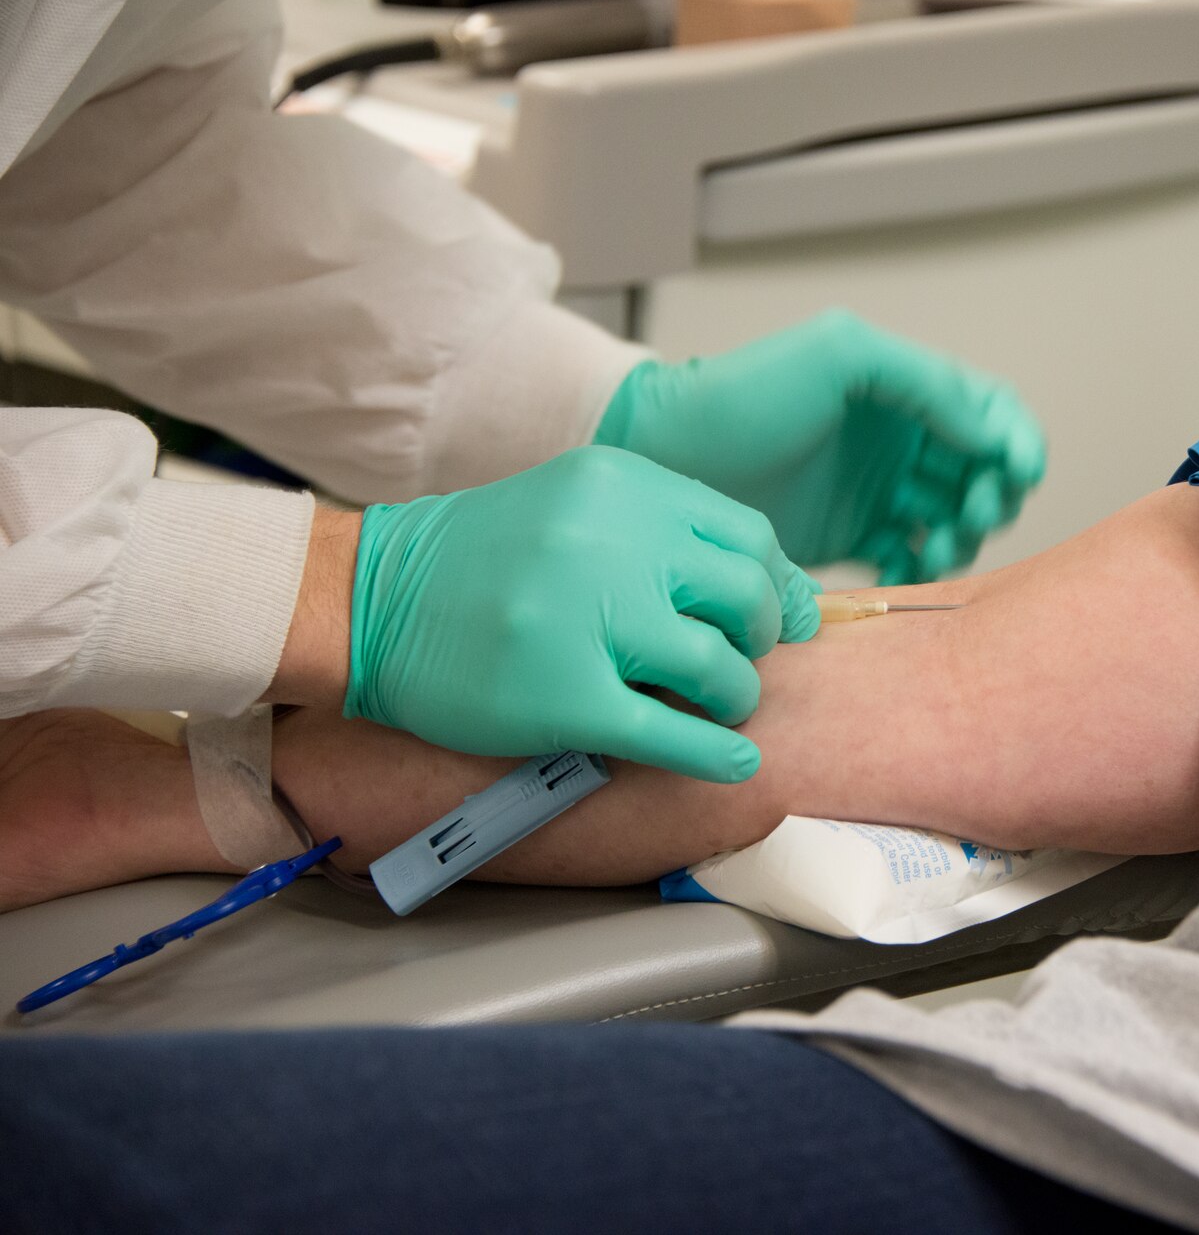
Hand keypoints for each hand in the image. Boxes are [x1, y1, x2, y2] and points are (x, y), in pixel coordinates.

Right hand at [343, 447, 819, 779]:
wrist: (369, 599)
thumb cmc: (482, 561)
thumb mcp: (577, 507)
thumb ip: (665, 534)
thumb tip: (776, 594)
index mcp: (624, 489)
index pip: (748, 538)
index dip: (773, 586)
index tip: (777, 619)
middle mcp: (613, 542)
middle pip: (744, 598)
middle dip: (758, 640)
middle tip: (740, 663)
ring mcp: (588, 619)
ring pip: (718, 668)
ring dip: (734, 697)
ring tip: (719, 707)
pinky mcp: (564, 695)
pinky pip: (671, 734)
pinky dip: (716, 754)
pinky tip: (734, 761)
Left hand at [594, 311, 1045, 582]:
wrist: (668, 454)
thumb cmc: (743, 393)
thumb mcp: (838, 356)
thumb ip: (923, 380)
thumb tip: (988, 432)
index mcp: (906, 391)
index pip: (992, 412)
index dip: (1017, 441)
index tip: (1016, 473)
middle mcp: (900, 441)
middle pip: (984, 473)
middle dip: (995, 495)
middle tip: (972, 515)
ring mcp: (878, 492)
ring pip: (956, 520)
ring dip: (965, 536)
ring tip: (938, 546)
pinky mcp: (851, 539)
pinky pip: (912, 559)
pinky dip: (923, 567)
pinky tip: (904, 568)